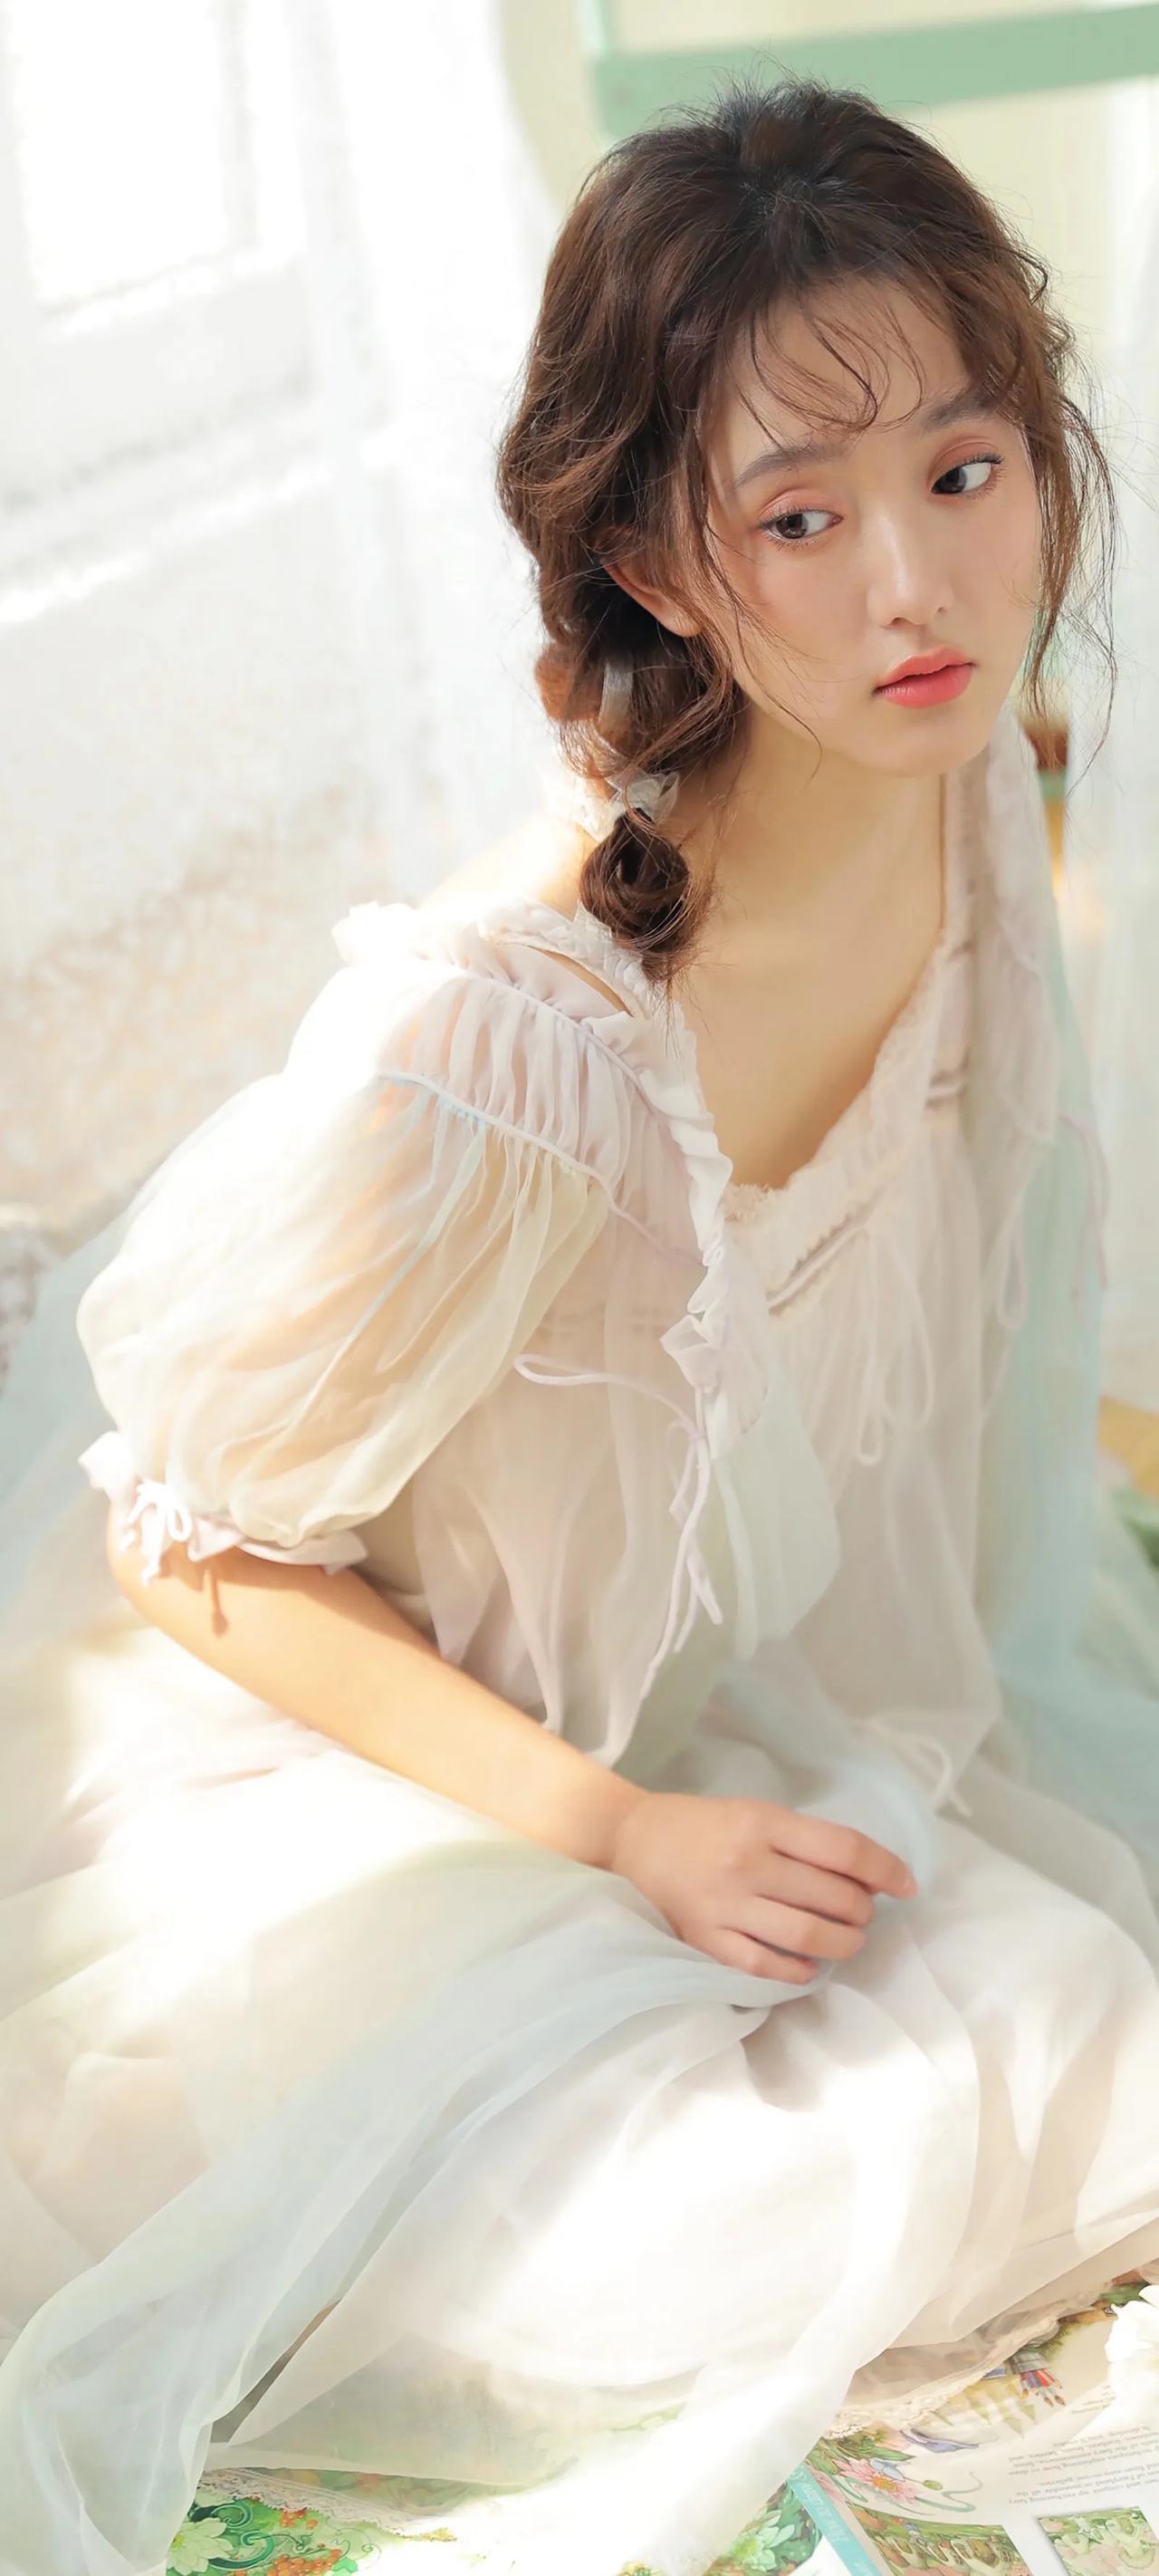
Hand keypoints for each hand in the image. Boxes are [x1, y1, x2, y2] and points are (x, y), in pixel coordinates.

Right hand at [607, 1790, 917, 1982]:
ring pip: (807, 1936)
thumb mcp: (754, 1813)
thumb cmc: (701, 1825)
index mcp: (763, 1822)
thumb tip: (865, 1877)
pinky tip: (809, 1966)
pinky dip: (797, 1971)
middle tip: (865, 1912)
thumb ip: (803, 1841)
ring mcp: (725, 1905)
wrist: (630, 1841)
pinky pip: (765, 1966)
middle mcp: (748, 1863)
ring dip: (843, 1943)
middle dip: (864, 1910)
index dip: (886, 1869)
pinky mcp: (705, 1940)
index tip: (908, 1884)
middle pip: (833, 1897)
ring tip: (847, 1940)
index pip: (844, 1850)